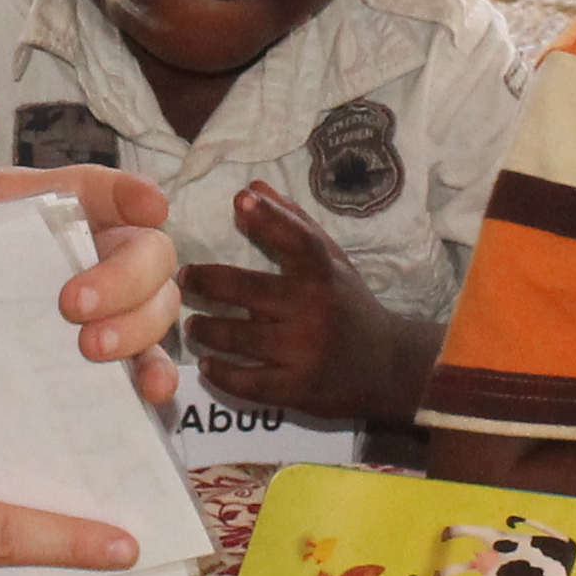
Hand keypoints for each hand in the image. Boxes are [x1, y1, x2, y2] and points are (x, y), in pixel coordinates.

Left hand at [0, 83, 180, 402]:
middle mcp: (70, 255)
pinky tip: (147, 394)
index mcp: (36, 206)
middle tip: (74, 305)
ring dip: (142, 326)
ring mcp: (82, 312)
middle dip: (129, 275)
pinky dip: (154, 377)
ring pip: (153, 307)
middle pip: (145, 251)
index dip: (134, 193)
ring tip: (93, 350)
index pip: (102, 190)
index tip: (149, 204)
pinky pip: (137, 369)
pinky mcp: (76, 367)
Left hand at [188, 182, 434, 424]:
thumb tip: (253, 186)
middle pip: (248, 290)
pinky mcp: (298, 389)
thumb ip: (294, 225)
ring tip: (192, 325)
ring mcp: (305, 352)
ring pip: (239, 337)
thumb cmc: (350, 306)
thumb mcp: (332, 263)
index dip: (270, 217)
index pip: (297, 239)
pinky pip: (247, 383)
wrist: (390, 367)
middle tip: (184, 278)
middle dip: (206, 282)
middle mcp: (315, 310)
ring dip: (205, 329)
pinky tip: (207, 364)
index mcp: (325, 276)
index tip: (240, 199)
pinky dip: (220, 373)